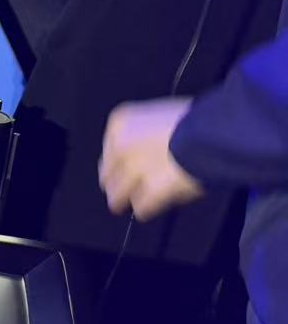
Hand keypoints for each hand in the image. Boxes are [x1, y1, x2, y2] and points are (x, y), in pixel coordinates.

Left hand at [99, 98, 204, 220]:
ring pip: (118, 197)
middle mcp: (119, 148)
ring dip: (130, 199)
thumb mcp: (160, 115)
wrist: (215, 130)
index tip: (124, 172)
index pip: (108, 154)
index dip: (118, 166)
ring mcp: (132, 172)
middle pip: (108, 177)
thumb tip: (146, 149)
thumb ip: (144, 134)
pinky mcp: (149, 193)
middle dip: (119, 185)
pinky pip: (142, 208)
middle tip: (128, 192)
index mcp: (121, 124)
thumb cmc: (197, 119)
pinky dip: (149, 209)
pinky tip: (156, 205)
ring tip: (142, 202)